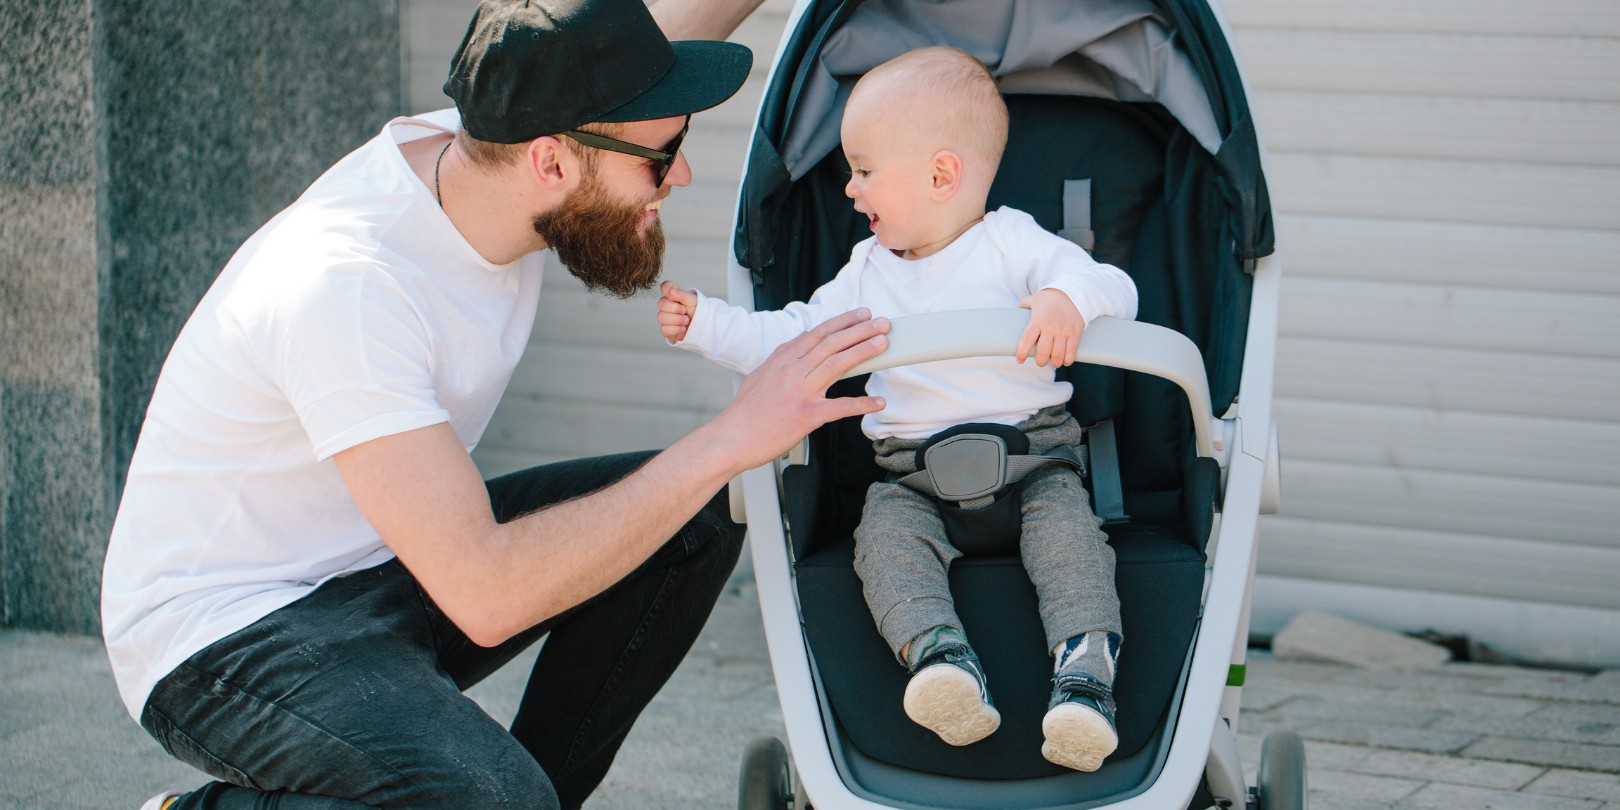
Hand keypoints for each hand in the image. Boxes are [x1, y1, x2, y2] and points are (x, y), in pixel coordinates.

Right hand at [658, 280, 698, 341]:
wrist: (704, 327)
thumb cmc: (698, 312)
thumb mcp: (693, 301)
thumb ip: (682, 294)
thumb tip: (671, 290)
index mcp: (674, 295)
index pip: (665, 286)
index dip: (667, 289)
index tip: (674, 294)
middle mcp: (667, 305)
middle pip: (661, 304)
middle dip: (675, 308)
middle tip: (685, 311)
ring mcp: (665, 318)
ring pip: (661, 317)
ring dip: (677, 320)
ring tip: (687, 320)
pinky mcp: (666, 330)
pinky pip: (664, 330)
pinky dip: (676, 329)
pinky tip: (683, 328)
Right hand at [707, 308, 888, 468]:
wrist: (730, 438)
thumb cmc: (744, 413)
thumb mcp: (760, 376)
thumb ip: (780, 362)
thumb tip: (794, 351)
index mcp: (781, 360)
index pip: (817, 333)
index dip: (841, 322)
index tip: (860, 314)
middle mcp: (791, 371)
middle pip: (831, 343)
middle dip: (859, 329)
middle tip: (881, 322)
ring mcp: (800, 392)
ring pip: (836, 364)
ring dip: (862, 350)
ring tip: (882, 342)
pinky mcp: (806, 416)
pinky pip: (839, 407)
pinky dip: (861, 404)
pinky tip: (878, 402)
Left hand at [1016, 289, 1083, 366]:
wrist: (1071, 292)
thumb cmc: (1049, 299)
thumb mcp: (1034, 299)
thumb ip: (1023, 305)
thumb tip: (1013, 312)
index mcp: (1038, 320)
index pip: (1027, 339)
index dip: (1022, 353)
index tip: (1020, 360)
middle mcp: (1050, 326)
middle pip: (1043, 352)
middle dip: (1040, 362)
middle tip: (1040, 361)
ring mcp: (1064, 330)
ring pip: (1058, 355)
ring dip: (1054, 363)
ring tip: (1052, 362)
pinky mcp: (1075, 332)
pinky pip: (1071, 352)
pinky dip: (1067, 360)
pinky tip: (1064, 360)